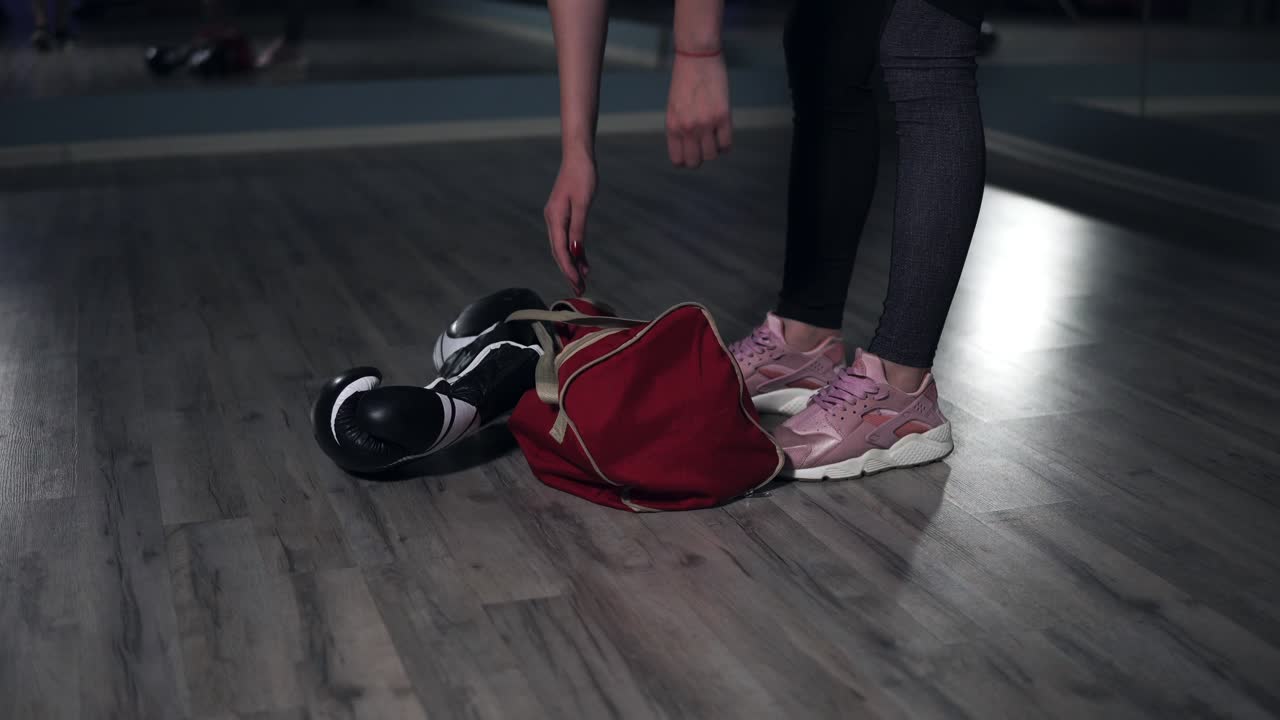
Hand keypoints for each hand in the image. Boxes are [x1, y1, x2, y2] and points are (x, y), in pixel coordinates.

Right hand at [544, 150, 595, 295]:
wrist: (578, 156)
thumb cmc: (582, 176)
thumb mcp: (583, 203)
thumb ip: (579, 228)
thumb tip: (576, 252)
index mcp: (556, 218)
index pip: (561, 250)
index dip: (568, 269)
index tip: (577, 283)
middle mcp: (552, 220)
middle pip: (559, 252)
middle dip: (568, 272)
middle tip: (579, 291)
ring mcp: (557, 218)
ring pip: (562, 247)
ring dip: (572, 264)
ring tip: (582, 282)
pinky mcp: (563, 215)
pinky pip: (567, 238)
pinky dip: (575, 251)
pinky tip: (583, 262)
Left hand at [666, 52, 731, 167]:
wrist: (696, 55)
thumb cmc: (685, 78)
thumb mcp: (674, 106)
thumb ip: (679, 126)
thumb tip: (689, 145)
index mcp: (672, 126)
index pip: (678, 160)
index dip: (686, 160)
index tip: (692, 153)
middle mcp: (687, 128)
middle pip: (695, 162)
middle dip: (700, 157)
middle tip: (704, 146)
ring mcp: (705, 124)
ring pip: (712, 155)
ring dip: (714, 149)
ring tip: (714, 136)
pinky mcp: (722, 116)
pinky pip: (727, 144)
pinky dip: (726, 144)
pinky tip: (724, 133)